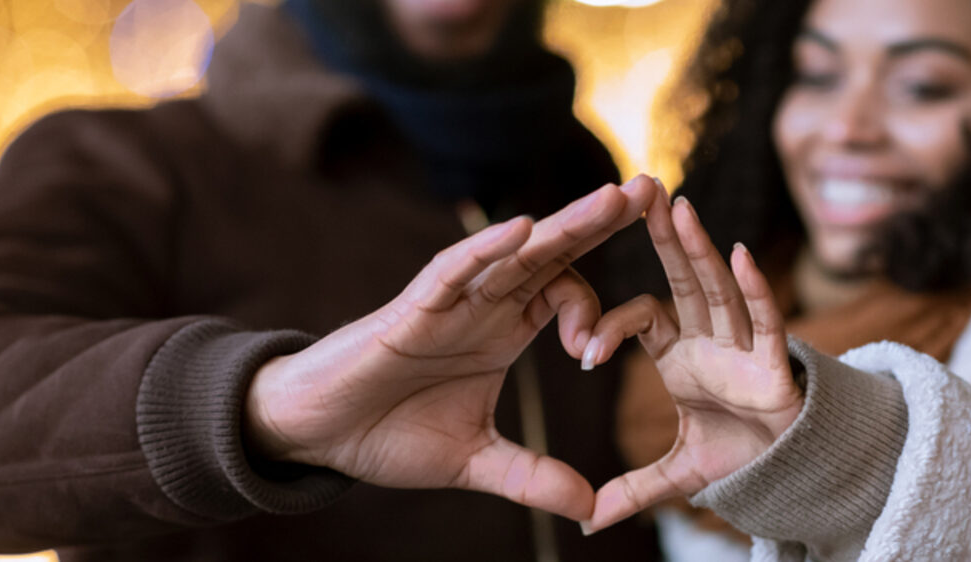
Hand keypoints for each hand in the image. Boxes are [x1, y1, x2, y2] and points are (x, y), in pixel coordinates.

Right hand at [245, 177, 662, 521]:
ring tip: (613, 198)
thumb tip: (590, 507)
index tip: (596, 352)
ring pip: (515, 253)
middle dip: (601, 222)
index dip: (595, 313)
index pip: (566, 295)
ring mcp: (451, 302)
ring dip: (564, 225)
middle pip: (553, 254)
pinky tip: (523, 229)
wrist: (318, 434)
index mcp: (504, 330)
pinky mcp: (412, 310)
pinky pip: (454, 272)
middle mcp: (484, 305)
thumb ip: (532, 476)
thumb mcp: (475, 461)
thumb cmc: (388, 433)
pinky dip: (486, 250)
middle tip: (652, 189)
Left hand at [579, 193, 803, 532]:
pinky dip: (754, 289)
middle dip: (663, 236)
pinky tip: (739, 254)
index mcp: (681, 353)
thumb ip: (633, 490)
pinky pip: (764, 320)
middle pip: (683, 278)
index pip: (643, 318)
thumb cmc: (739, 456)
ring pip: (719, 289)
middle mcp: (711, 338)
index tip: (583, 353)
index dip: (612, 326)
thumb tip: (586, 521)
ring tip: (677, 206)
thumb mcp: (677, 474)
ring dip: (699, 249)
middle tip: (639, 190)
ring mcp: (745, 346)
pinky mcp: (776, 363)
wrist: (792, 475)